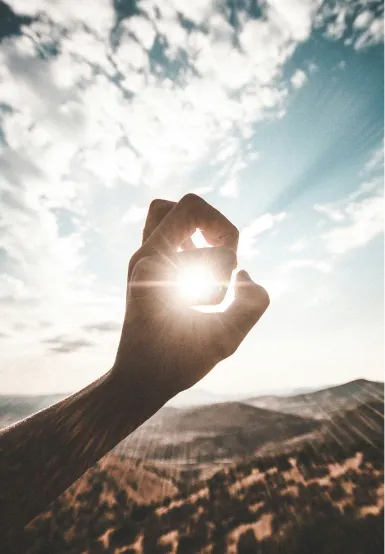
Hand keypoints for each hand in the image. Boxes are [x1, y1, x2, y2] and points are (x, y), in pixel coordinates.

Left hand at [112, 194, 269, 401]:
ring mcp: (142, 260)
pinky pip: (166, 231)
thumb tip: (245, 274)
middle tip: (225, 259)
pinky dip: (189, 239)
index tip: (226, 282)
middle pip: (186, 205)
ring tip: (212, 260)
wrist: (136, 380)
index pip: (199, 221)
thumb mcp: (224, 341)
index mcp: (154, 268)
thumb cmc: (176, 364)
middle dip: (218, 226)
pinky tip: (201, 269)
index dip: (226, 243)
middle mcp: (143, 257)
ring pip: (167, 211)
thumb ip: (251, 304)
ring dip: (201, 229)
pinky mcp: (146, 268)